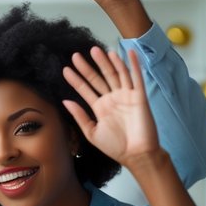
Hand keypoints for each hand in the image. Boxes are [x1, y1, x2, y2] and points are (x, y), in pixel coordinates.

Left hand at [62, 46, 159, 165]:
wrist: (136, 155)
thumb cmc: (115, 146)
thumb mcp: (91, 132)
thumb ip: (80, 116)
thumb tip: (65, 101)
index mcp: (100, 107)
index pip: (86, 89)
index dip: (76, 79)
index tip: (65, 69)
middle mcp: (112, 99)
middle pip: (99, 78)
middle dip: (88, 67)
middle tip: (76, 55)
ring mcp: (126, 96)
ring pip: (116, 74)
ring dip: (107, 62)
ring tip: (96, 50)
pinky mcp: (139, 97)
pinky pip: (136, 78)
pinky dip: (133, 65)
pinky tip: (127, 53)